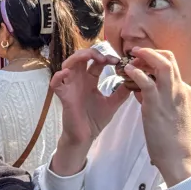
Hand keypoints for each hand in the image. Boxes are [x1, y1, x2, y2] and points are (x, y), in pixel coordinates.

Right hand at [49, 48, 129, 172]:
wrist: (85, 137)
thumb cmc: (95, 120)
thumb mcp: (113, 104)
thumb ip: (122, 92)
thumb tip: (134, 80)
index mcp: (90, 80)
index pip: (96, 62)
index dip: (105, 57)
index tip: (117, 60)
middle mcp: (79, 80)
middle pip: (80, 58)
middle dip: (91, 53)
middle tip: (104, 57)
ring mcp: (70, 86)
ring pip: (67, 64)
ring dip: (77, 57)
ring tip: (89, 57)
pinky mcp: (63, 96)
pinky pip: (56, 83)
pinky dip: (58, 76)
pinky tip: (67, 73)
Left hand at [126, 48, 190, 186]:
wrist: (181, 158)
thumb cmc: (175, 142)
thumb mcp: (169, 116)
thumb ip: (157, 101)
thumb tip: (141, 93)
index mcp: (184, 92)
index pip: (172, 67)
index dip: (156, 60)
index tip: (143, 62)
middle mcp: (179, 89)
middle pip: (169, 58)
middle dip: (152, 52)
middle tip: (136, 53)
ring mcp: (170, 95)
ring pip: (161, 62)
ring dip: (145, 55)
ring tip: (131, 56)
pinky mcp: (156, 103)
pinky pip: (145, 80)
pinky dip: (135, 72)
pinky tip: (126, 70)